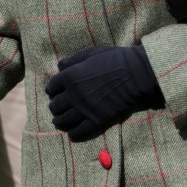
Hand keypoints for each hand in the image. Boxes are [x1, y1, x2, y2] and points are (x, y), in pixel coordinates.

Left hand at [46, 45, 163, 140]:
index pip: (51, 88)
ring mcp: (85, 109)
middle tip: (58, 107)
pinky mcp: (97, 120)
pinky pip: (79, 132)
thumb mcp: (91, 53)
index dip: (52, 90)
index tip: (56, 92)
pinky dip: (73, 134)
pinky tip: (72, 133)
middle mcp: (74, 94)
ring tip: (59, 121)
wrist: (136, 73)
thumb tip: (59, 66)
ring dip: (59, 121)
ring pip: (63, 120)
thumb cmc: (115, 59)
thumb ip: (73, 60)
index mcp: (70, 77)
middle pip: (55, 106)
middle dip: (55, 106)